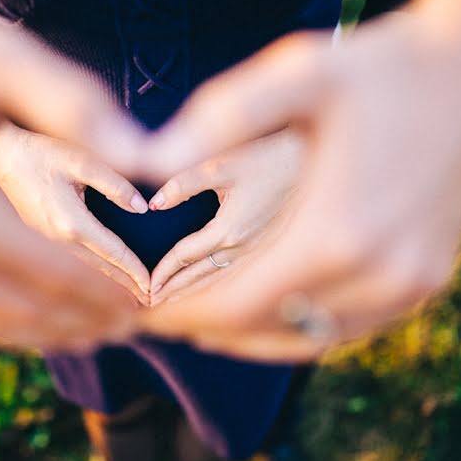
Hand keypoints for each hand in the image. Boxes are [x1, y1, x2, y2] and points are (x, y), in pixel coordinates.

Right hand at [0, 0, 147, 350]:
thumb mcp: (5, 60)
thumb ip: (78, 110)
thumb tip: (146, 161)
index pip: (53, 274)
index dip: (106, 293)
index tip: (148, 300)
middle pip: (21, 312)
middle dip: (83, 321)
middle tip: (130, 320)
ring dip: (42, 332)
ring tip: (90, 327)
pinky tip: (30, 311)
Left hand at [138, 0, 460, 360]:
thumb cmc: (380, 68)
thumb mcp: (300, 71)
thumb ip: (225, 113)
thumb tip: (151, 161)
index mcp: (340, 233)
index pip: (239, 306)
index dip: (185, 316)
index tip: (144, 312)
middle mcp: (381, 274)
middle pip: (270, 331)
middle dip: (210, 328)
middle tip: (165, 314)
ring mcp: (412, 285)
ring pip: (311, 338)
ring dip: (253, 336)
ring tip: (207, 318)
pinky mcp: (428, 281)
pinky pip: (351, 327)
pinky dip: (302, 327)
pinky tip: (271, 309)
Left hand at [147, 130, 302, 304]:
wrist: (315, 159)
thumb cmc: (269, 157)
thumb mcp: (221, 165)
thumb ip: (184, 184)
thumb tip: (155, 203)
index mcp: (229, 231)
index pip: (186, 257)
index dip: (163, 271)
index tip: (146, 284)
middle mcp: (244, 248)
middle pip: (201, 278)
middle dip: (175, 292)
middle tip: (151, 304)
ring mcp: (260, 251)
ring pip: (221, 281)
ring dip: (195, 294)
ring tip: (173, 303)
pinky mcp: (271, 247)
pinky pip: (238, 275)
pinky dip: (218, 286)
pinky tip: (210, 289)